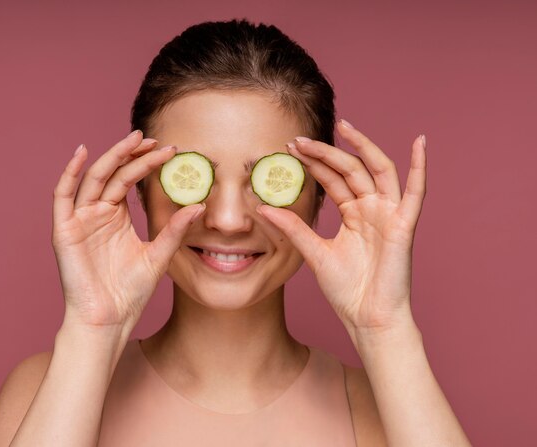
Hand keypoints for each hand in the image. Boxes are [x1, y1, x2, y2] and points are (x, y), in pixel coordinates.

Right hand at [51, 130, 204, 327]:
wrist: (110, 319)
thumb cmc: (130, 292)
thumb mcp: (158, 255)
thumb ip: (174, 229)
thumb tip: (199, 204)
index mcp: (116, 216)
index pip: (130, 179)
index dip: (147, 163)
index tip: (170, 150)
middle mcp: (97, 212)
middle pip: (114, 173)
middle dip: (133, 154)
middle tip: (155, 139)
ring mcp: (80, 220)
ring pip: (93, 179)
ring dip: (112, 157)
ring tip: (134, 140)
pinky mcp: (64, 230)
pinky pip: (63, 197)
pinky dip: (70, 173)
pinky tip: (82, 153)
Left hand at [258, 120, 425, 339]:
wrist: (367, 318)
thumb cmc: (346, 290)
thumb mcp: (313, 253)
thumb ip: (293, 228)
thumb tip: (262, 207)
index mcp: (353, 214)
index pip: (332, 179)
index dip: (313, 163)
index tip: (289, 149)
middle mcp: (371, 209)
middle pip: (350, 169)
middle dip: (325, 153)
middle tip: (299, 140)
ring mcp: (389, 215)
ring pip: (378, 170)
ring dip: (362, 147)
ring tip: (343, 126)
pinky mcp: (403, 225)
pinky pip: (416, 192)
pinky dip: (421, 167)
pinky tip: (419, 143)